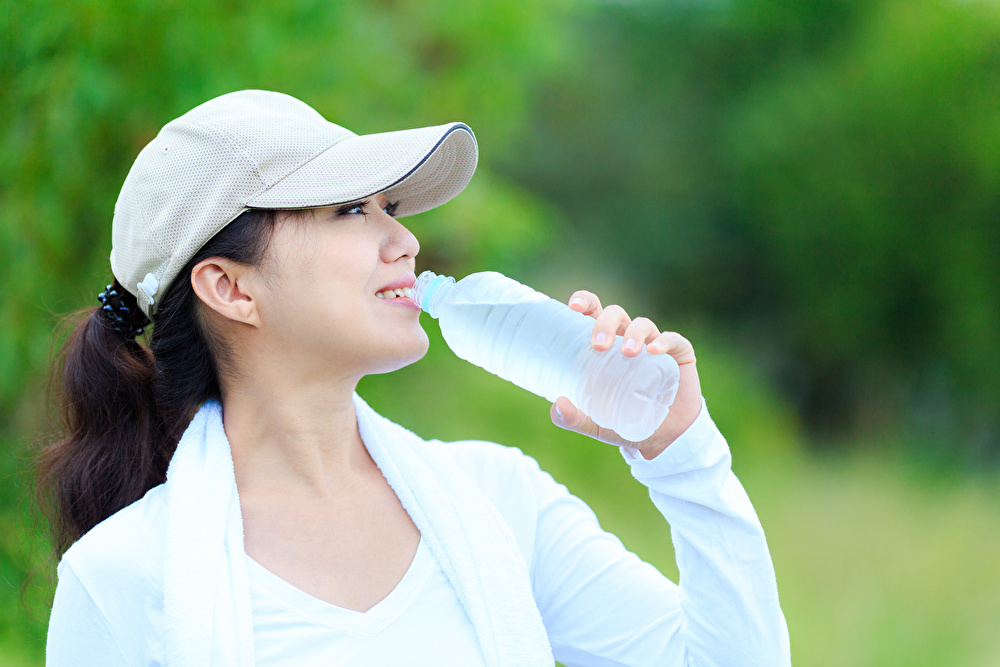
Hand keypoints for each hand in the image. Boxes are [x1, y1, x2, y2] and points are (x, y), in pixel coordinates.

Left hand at [549, 290, 701, 458]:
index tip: (573, 307)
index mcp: (605, 346)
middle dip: (605, 323)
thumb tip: (557, 406)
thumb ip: (574, 419)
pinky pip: (673, 340)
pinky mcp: (679, 355)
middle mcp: (628, 339)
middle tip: (597, 345)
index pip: (594, 313)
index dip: (585, 302)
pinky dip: (664, 341)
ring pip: (643, 324)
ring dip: (634, 334)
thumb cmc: (624, 423)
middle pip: (616, 315)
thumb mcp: (595, 424)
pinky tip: (654, 350)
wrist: (663, 439)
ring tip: (627, 353)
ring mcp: (655, 345)